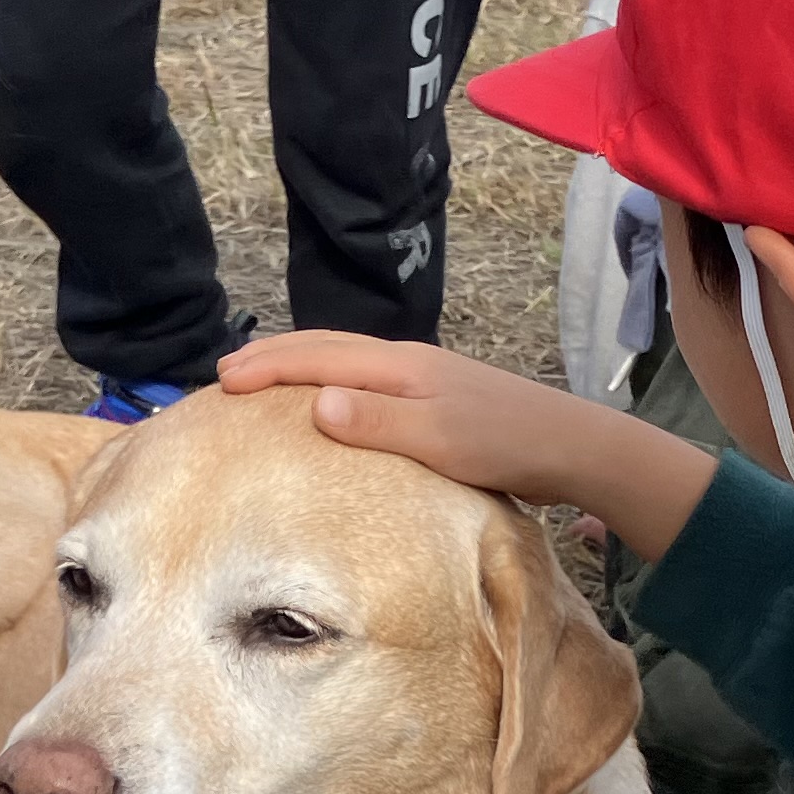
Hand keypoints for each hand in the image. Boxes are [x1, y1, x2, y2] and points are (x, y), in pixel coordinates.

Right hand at [220, 331, 714, 560]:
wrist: (571, 447)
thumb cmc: (506, 445)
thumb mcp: (439, 438)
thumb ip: (379, 421)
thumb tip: (316, 403)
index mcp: (401, 366)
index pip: (320, 356)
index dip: (269, 365)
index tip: (223, 378)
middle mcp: (408, 362)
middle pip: (328, 347)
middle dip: (276, 355)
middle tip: (228, 371)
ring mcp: (424, 377)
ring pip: (346, 360)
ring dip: (301, 366)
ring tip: (265, 381)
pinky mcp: (436, 398)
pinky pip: (366, 380)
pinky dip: (331, 383)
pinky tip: (330, 405)